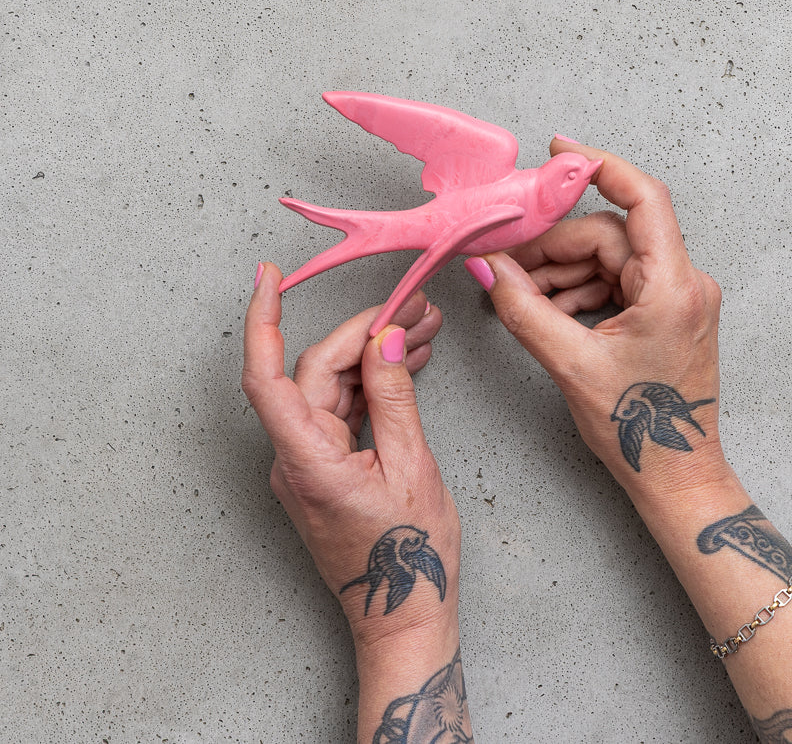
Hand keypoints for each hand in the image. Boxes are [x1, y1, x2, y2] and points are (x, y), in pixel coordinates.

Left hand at [241, 264, 458, 646]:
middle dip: (365, 332)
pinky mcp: (325, 466)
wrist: (404, 617)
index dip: (263, 320)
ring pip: (333, 387)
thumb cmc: (406, 557)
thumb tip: (385, 339)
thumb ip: (393, 397)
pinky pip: (342, 410)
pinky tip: (409, 363)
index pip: (267, 376)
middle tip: (416, 307)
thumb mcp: (411, 467)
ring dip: (376, 356)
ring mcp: (307, 462)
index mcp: (306, 460)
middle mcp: (295, 458)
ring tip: (426, 329)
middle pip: (317, 371)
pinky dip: (374, 384)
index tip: (270, 276)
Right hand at [465, 141, 729, 498]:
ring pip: (608, 256)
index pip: (642, 198)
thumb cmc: (640, 430)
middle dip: (554, 245)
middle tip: (506, 262)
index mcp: (673, 286)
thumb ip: (524, 309)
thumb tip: (488, 267)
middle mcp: (685, 282)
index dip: (599, 165)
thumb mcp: (571, 364)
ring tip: (522, 296)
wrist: (676, 476)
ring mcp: (677, 296)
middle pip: (608, 233)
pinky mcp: (666, 310)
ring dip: (561, 271)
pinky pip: (616, 279)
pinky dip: (579, 288)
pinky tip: (548, 309)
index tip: (558, 151)